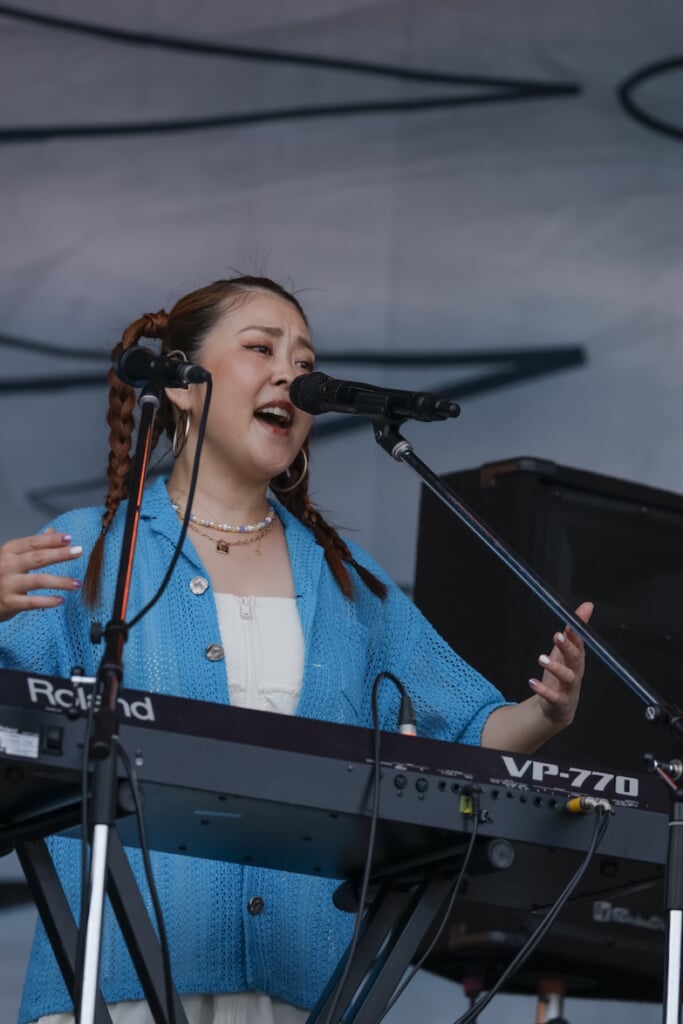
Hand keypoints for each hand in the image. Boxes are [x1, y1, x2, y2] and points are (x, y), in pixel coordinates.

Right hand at [0, 529, 82, 622]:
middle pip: (37, 558)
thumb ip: (33, 545)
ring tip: (78, 584)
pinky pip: (32, 602)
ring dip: (61, 581)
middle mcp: (6, 565)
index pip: (33, 543)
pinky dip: (48, 601)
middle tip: (79, 551)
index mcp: (9, 551)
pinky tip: (62, 600)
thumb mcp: (14, 556)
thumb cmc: (4, 573)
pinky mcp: (9, 602)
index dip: (51, 540)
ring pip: (39, 581)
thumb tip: (54, 531)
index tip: (69, 538)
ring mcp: (7, 584)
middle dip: (60, 554)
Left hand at [529, 601, 593, 730]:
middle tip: (557, 636)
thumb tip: (587, 606)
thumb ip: (574, 630)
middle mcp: (576, 672)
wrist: (559, 707)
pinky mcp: (560, 701)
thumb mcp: (566, 651)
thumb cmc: (563, 675)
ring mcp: (569, 687)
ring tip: (541, 658)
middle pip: (575, 658)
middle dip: (567, 647)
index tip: (570, 623)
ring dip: (555, 667)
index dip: (575, 634)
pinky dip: (543, 689)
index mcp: (577, 658)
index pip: (579, 643)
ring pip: (567, 677)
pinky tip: (532, 682)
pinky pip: (553, 696)